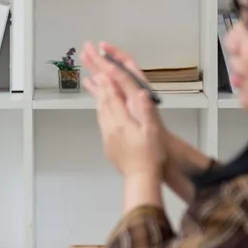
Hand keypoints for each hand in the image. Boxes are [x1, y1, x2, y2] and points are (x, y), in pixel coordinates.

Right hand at [80, 40, 170, 145]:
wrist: (156, 149)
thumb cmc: (155, 138)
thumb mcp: (152, 125)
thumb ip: (145, 109)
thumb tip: (141, 93)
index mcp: (139, 94)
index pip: (124, 72)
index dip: (112, 60)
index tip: (100, 49)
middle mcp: (132, 92)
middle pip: (114, 70)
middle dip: (101, 58)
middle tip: (87, 46)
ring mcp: (125, 98)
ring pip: (109, 78)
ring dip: (97, 67)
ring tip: (84, 56)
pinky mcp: (120, 106)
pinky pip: (106, 91)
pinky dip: (96, 84)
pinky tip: (88, 80)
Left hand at [84, 60, 164, 178]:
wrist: (140, 177)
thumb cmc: (151, 156)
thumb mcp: (153, 132)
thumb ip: (147, 112)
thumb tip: (141, 93)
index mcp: (123, 123)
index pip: (113, 98)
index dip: (108, 83)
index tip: (102, 70)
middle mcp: (111, 128)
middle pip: (103, 104)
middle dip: (99, 87)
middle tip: (94, 72)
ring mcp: (107, 137)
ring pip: (100, 113)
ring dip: (98, 98)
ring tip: (94, 87)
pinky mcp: (107, 145)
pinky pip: (101, 124)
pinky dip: (100, 112)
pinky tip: (102, 111)